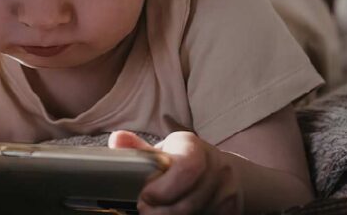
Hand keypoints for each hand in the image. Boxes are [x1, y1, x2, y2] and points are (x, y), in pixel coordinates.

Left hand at [109, 130, 241, 214]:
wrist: (227, 175)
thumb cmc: (187, 162)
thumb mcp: (166, 152)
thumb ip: (140, 150)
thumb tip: (116, 139)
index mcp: (193, 148)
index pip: (186, 168)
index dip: (163, 188)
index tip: (145, 196)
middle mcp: (214, 167)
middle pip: (188, 202)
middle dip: (162, 212)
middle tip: (146, 210)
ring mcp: (225, 192)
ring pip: (195, 214)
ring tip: (157, 213)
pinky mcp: (230, 210)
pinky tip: (173, 213)